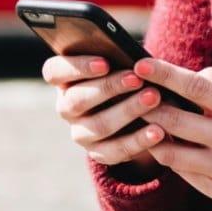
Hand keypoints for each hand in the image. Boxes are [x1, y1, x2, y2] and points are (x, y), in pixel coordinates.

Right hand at [42, 54, 167, 168]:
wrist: (138, 113)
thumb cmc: (125, 76)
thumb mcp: (118, 64)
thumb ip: (117, 58)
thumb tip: (131, 57)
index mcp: (64, 80)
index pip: (54, 72)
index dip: (77, 67)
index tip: (104, 63)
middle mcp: (66, 107)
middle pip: (77, 99)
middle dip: (109, 88)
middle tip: (137, 79)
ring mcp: (80, 133)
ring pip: (98, 125)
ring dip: (128, 111)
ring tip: (153, 98)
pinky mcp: (98, 153)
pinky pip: (116, 150)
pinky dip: (139, 140)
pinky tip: (158, 131)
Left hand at [133, 57, 211, 210]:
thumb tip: (188, 74)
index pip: (193, 86)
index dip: (163, 74)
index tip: (140, 64)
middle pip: (172, 120)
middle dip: (145, 107)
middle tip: (129, 97)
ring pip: (170, 152)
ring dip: (151, 137)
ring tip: (143, 126)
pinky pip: (184, 174)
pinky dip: (172, 159)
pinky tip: (167, 149)